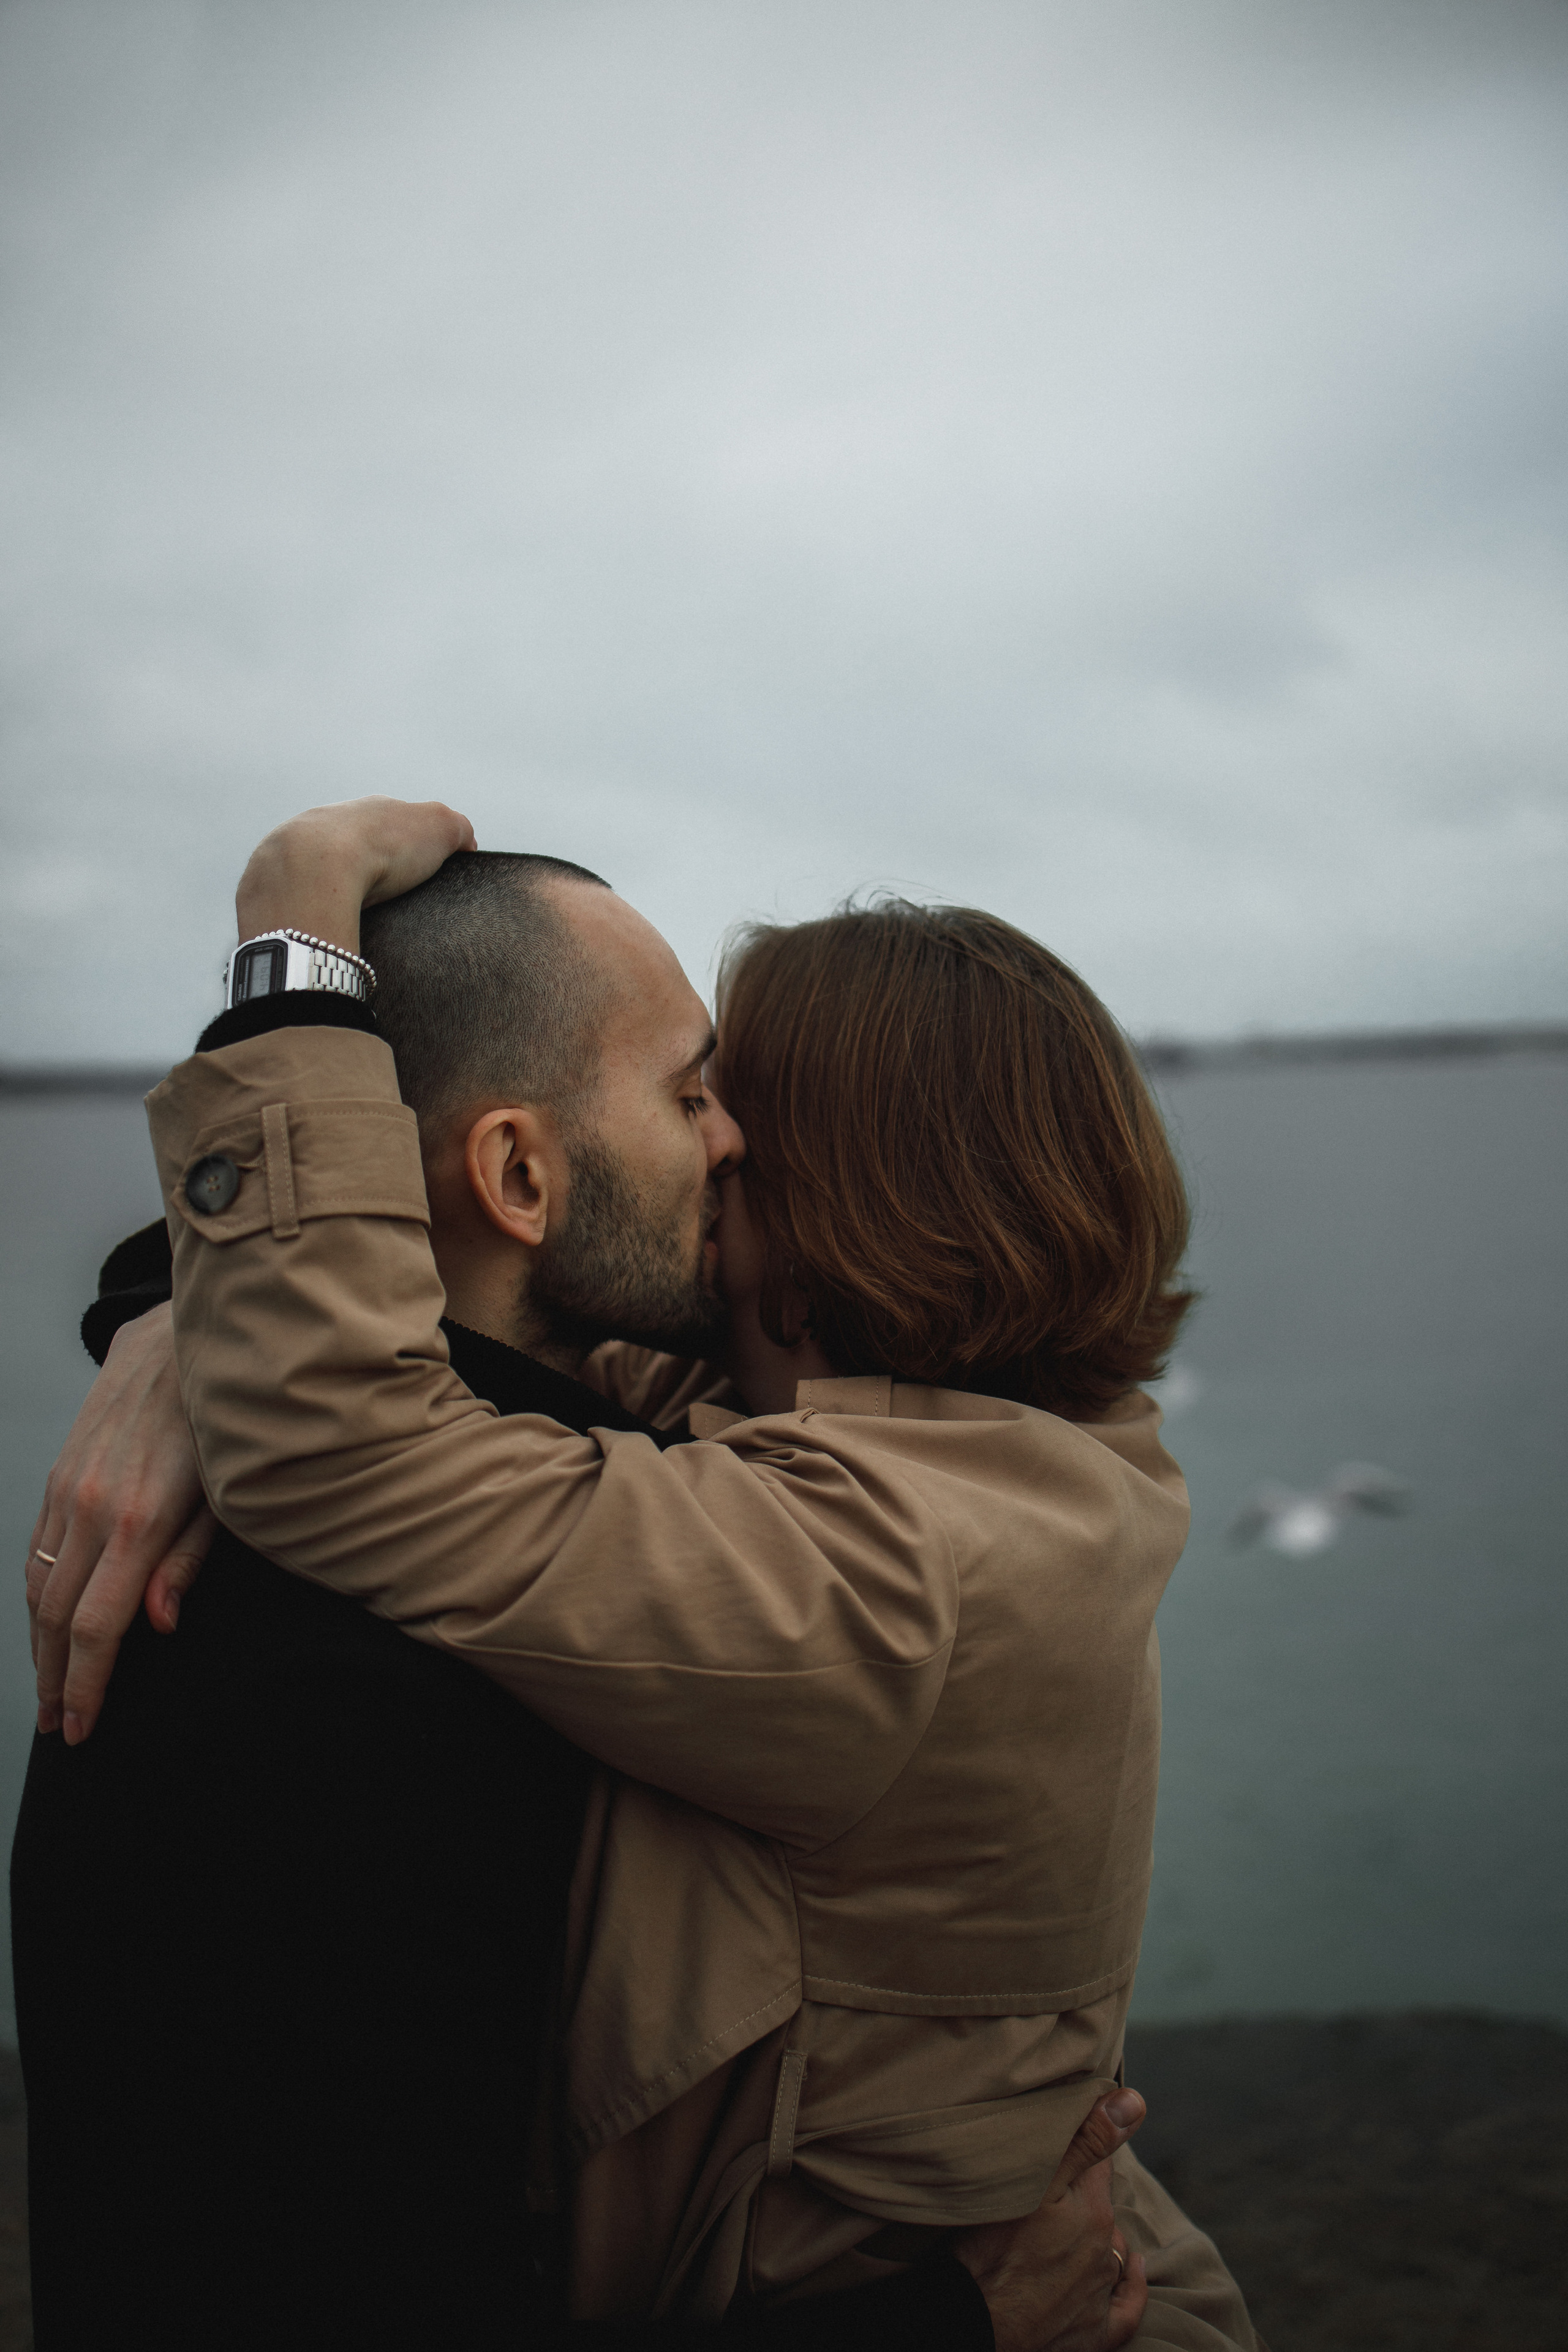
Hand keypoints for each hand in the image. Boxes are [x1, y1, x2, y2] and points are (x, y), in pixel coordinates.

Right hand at [27, 1305, 216, 1744]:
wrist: (182, 1337)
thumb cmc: (225, 1421)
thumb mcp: (227, 1494)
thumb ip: (188, 1562)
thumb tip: (156, 1626)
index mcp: (138, 1524)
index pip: (95, 1628)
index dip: (85, 1686)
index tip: (81, 1728)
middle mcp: (92, 1509)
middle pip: (54, 1618)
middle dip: (53, 1680)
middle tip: (57, 1726)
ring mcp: (68, 1489)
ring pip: (36, 1586)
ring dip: (38, 1644)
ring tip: (49, 1687)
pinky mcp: (60, 1471)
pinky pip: (35, 1547)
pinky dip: (36, 1593)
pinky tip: (47, 1619)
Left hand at [235, 796, 476, 954]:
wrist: (314, 867)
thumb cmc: (381, 847)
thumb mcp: (438, 827)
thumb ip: (457, 828)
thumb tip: (465, 840)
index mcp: (364, 811)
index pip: (388, 826)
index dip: (406, 850)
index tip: (416, 876)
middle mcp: (322, 823)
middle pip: (348, 848)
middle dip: (364, 871)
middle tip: (387, 903)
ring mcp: (290, 852)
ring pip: (314, 872)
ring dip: (332, 892)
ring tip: (354, 922)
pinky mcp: (267, 886)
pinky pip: (291, 900)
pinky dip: (308, 912)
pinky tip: (322, 929)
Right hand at [952, 2088, 1148, 2351]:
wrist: (972, 2323)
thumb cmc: (990, 2249)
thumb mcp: (1034, 2182)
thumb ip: (1085, 2142)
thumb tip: (1136, 2102)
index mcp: (1094, 2212)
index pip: (1098, 2166)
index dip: (1082, 2150)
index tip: (1065, 2140)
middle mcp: (1105, 2253)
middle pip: (1101, 2211)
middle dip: (1084, 2198)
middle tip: (1053, 2191)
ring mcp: (1099, 2296)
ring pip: (1110, 2253)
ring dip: (1097, 2238)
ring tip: (1071, 2227)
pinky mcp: (1092, 2335)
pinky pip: (1124, 2310)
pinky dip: (1132, 2290)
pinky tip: (1135, 2271)